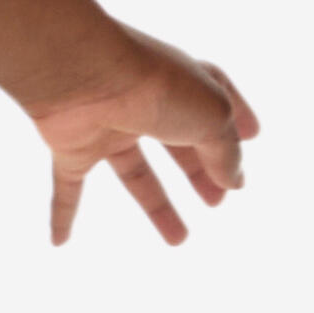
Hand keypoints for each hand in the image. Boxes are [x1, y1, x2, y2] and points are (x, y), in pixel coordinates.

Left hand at [31, 30, 258, 245]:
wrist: (79, 71)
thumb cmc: (156, 86)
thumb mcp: (213, 119)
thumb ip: (225, 152)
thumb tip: (232, 181)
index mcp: (182, 83)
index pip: (214, 100)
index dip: (235, 119)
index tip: (254, 136)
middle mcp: (143, 102)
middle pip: (175, 143)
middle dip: (198, 171)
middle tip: (216, 201)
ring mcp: (105, 124)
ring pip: (132, 173)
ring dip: (155, 206)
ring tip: (179, 240)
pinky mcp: (70, 146)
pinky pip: (66, 185)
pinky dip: (62, 213)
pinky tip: (60, 241)